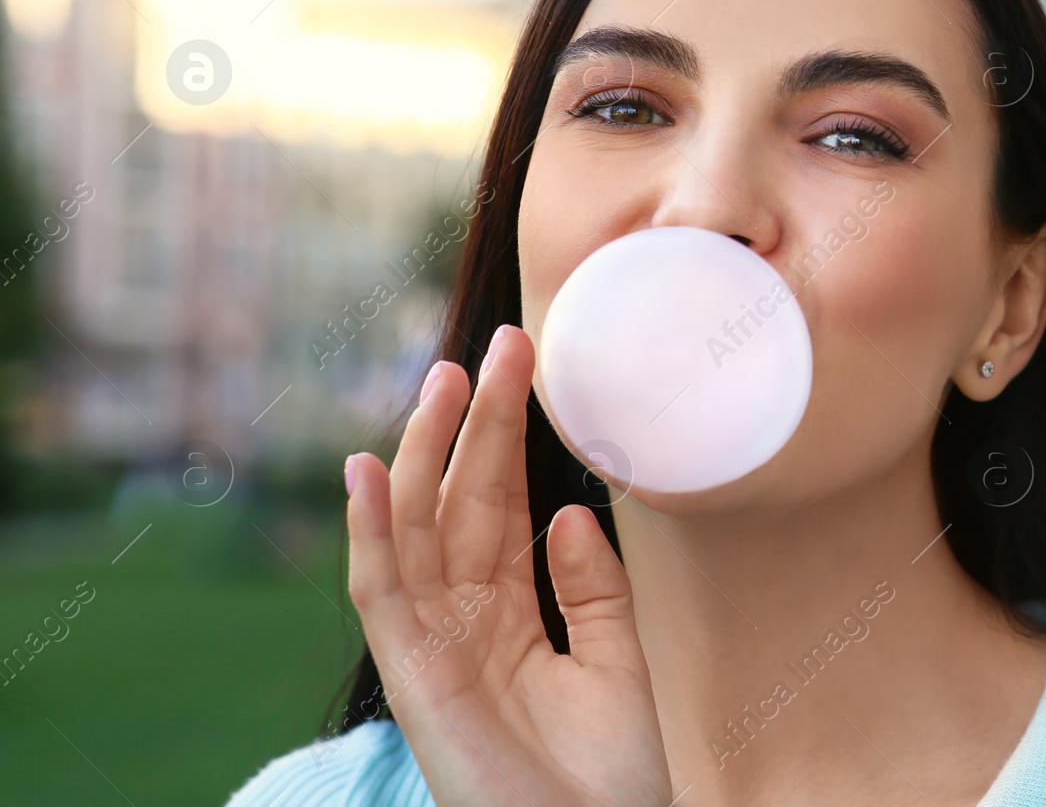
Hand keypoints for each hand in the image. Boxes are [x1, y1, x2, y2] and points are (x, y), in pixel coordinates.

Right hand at [346, 324, 671, 805]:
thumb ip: (591, 588)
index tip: (526, 365)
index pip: (501, 505)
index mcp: (508, 612)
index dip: (509, 438)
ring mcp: (432, 642)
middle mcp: (462, 617)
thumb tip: (567, 512)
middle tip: (500, 344)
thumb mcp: (615, 663)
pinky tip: (368, 470)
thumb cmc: (607, 778)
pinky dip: (371, 529)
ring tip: (441, 378)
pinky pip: (382, 589)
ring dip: (424, 452)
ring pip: (416, 527)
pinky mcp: (412, 673)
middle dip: (475, 423)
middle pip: (461, 500)